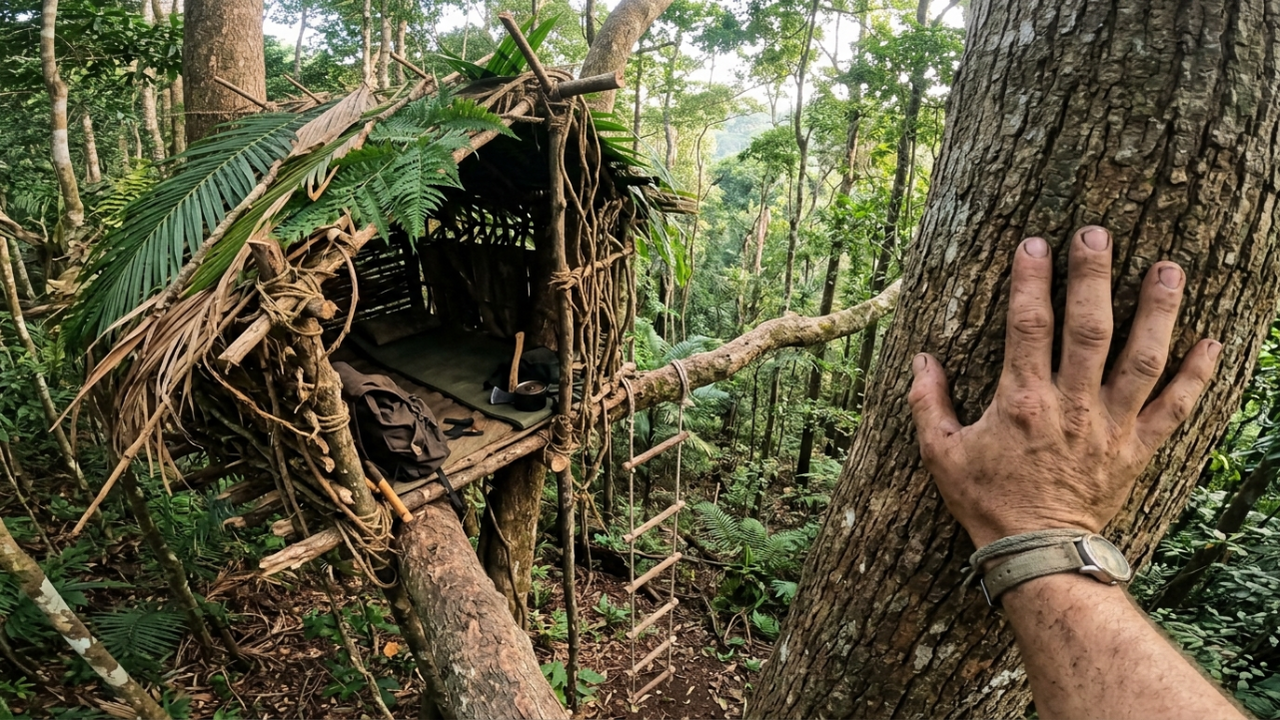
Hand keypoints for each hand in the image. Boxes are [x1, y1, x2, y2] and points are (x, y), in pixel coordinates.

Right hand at [908, 226, 1221, 547]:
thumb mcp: (941, 454)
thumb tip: (922, 360)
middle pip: (1088, 327)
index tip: (1035, 243)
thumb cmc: (986, 501)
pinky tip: (1212, 340)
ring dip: (1157, 310)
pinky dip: (1197, 375)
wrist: (1038, 553)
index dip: (1029, 280)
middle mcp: (1070, 404)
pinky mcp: (1137, 448)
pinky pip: (1175, 408)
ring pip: (1140, 357)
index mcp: (1021, 400)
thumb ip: (929, 403)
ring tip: (1168, 267)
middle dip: (1093, 276)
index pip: (1027, 325)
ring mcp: (1110, 425)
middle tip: (1098, 233)